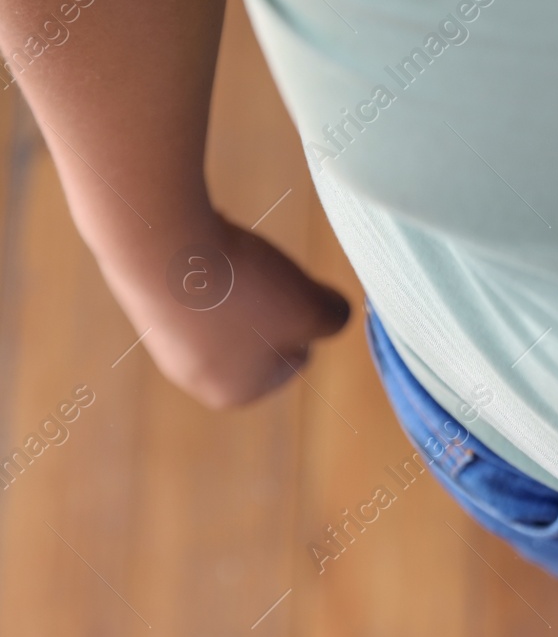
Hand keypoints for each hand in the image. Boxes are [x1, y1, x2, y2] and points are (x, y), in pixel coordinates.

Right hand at [116, 216, 350, 408]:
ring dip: (240, 278)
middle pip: (260, 332)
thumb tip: (332, 313)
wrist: (159, 243)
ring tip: (229, 260)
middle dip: (270, 299)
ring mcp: (162, 341)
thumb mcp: (315, 308)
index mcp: (237, 393)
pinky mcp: (142, 301)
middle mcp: (193, 377)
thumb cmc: (243, 288)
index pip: (296, 358)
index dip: (305, 317)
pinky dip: (206, 262)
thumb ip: (336, 318)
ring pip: (228, 305)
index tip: (288, 293)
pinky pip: (195, 284)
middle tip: (261, 274)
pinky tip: (199, 247)